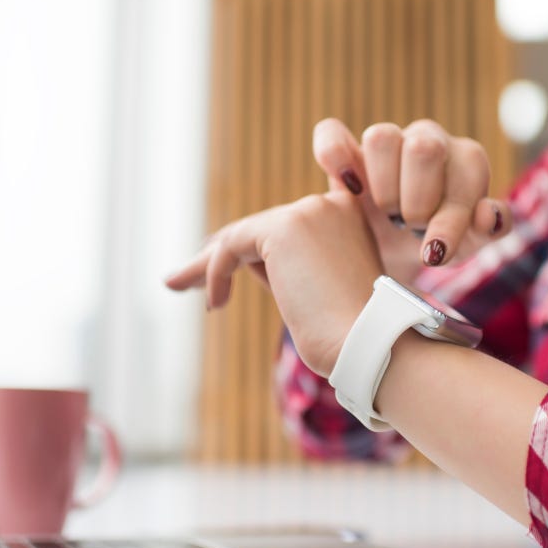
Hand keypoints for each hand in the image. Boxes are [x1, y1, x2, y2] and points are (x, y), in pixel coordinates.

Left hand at [164, 191, 382, 376]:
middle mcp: (332, 204)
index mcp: (349, 217)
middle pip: (260, 229)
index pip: (287, 224)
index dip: (249, 243)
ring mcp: (310, 212)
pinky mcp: (285, 228)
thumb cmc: (351, 335)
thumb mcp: (321, 293)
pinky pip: (232, 246)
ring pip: (242, 236)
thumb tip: (236, 262)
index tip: (215, 258)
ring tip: (176, 283)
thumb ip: (289, 269)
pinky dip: (215, 273)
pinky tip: (214, 303)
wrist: (371, 344)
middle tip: (184, 278)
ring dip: (206, 264)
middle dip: (221, 256)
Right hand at [312, 118, 512, 279]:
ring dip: (383, 187)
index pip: (467, 172)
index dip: (449, 219)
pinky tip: (349, 188)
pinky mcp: (346, 149)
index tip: (434, 255)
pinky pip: (331, 133)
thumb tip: (488, 214)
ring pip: (381, 138)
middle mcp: (429, 139)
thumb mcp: (466, 245)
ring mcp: (387, 140)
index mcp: (467, 159)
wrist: (391, 254)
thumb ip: (486, 231)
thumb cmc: (435, 243)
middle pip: (424, 148)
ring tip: (386, 214)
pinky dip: (334, 156)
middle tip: (412, 228)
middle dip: (417, 202)